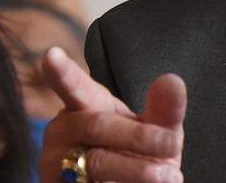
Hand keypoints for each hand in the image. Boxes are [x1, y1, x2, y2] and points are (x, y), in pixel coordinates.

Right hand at [39, 47, 185, 182]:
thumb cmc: (137, 155)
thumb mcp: (155, 131)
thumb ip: (164, 110)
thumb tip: (172, 80)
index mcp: (83, 106)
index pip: (75, 86)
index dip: (62, 72)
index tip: (52, 55)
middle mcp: (62, 132)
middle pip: (97, 126)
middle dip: (139, 137)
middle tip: (172, 145)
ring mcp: (56, 165)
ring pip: (97, 164)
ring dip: (137, 171)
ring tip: (169, 177)